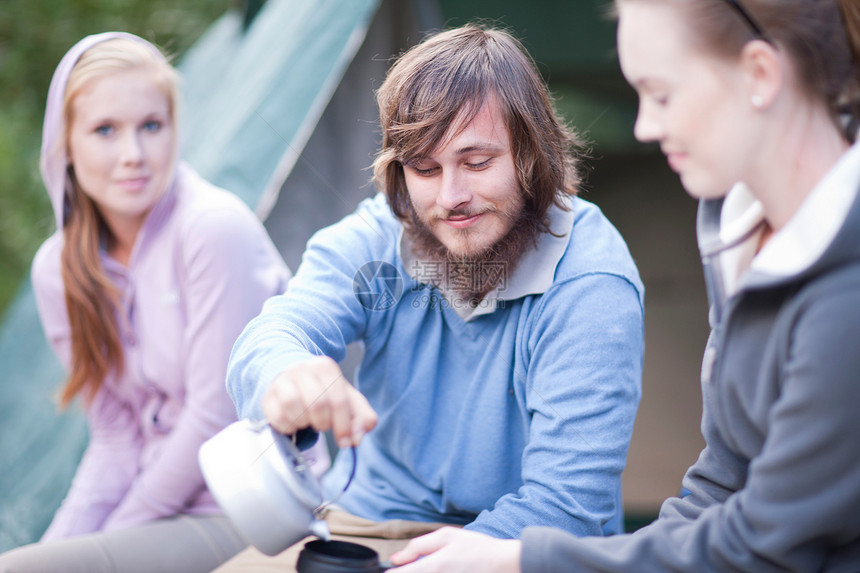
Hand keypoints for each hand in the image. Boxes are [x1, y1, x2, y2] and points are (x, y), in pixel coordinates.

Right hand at [262, 355, 377, 446]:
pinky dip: (288, 427)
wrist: (292, 379)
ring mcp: (282, 381)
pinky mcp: (268, 396)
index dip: (344, 425)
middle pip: (317, 404)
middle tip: (323, 425)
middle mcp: (302, 369)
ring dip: (305, 422)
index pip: (339, 400)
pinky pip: (277, 417)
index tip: (345, 441)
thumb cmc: (324, 391)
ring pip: (294, 406)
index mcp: (326, 367)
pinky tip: (294, 423)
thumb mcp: (348, 400)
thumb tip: (356, 439)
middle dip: (324, 423)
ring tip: (308, 421)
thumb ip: (362, 418)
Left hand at [389, 527, 521, 572]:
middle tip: (419, 564)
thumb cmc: (476, 547)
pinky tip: (443, 570)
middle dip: (409, 572)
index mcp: (433, 567)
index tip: (394, 569)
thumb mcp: (446, 536)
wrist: (503, 563)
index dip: (393, 572)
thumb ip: (418, 546)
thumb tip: (396, 559)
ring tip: (439, 566)